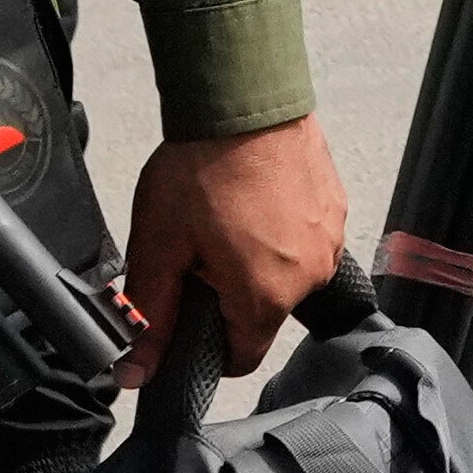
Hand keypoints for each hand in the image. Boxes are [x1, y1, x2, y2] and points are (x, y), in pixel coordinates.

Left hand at [116, 111, 351, 381]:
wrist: (243, 98)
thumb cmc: (201, 168)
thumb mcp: (159, 246)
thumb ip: (150, 316)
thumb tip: (136, 375)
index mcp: (265, 297)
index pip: (241, 357)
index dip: (208, 341)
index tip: (189, 307)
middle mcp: (308, 276)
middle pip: (263, 313)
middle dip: (229, 292)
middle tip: (198, 248)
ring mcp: (329, 240)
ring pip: (286, 275)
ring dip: (257, 260)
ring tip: (227, 217)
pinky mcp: (336, 208)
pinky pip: (305, 239)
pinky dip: (279, 230)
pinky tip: (253, 198)